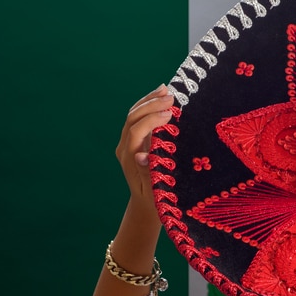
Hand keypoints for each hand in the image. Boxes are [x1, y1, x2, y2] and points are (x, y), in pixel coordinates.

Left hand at [114, 85, 174, 209]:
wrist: (146, 206)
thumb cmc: (155, 200)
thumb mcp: (154, 191)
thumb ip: (148, 173)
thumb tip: (141, 155)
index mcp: (129, 159)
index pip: (136, 132)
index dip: (152, 120)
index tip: (171, 114)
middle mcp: (124, 148)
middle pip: (132, 118)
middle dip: (151, 105)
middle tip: (171, 97)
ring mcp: (127, 142)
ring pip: (133, 115)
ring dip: (149, 100)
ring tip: (166, 89)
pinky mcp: (133, 140)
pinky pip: (138, 118)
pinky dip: (148, 105)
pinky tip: (160, 97)